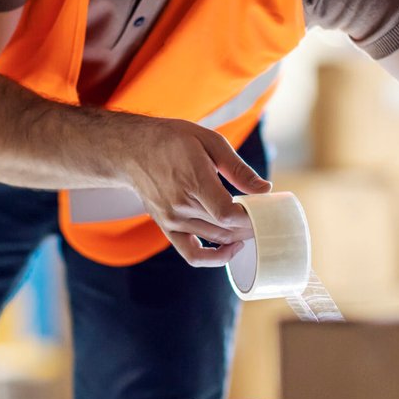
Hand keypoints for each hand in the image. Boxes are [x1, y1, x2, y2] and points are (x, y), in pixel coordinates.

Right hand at [116, 118, 272, 266]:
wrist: (134, 150)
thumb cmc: (173, 140)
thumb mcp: (210, 141)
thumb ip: (239, 169)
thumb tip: (265, 189)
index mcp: (193, 181)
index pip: (227, 213)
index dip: (251, 216)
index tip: (264, 207)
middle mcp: (180, 206)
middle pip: (226, 228)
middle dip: (251, 224)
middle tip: (265, 213)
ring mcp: (173, 220)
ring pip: (216, 239)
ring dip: (239, 235)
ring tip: (251, 222)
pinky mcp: (167, 228)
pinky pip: (192, 255)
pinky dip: (214, 258)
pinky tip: (230, 248)